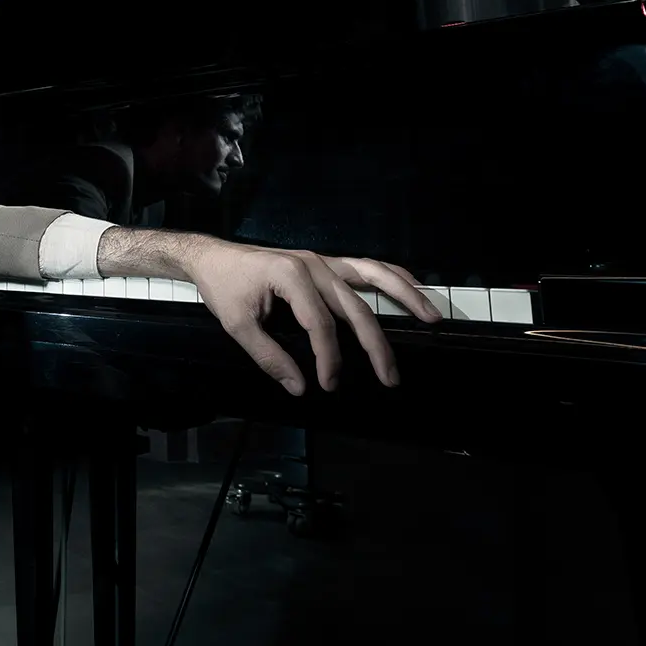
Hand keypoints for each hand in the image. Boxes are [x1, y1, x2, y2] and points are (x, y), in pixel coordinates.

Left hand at [181, 238, 439, 394]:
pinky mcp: (325, 263)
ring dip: (405, 296)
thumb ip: (269, 357)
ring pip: (374, 276)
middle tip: (390, 378)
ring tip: (432, 317)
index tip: (328, 384)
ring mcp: (322, 261)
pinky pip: (366, 267)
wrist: (213, 258)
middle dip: (375, 345)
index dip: (328, 358)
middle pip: (355, 307)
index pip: (321, 324)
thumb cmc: (223, 289)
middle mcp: (314, 265)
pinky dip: (392, 277)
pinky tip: (414, 289)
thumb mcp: (237, 326)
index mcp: (291, 276)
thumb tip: (299, 388)